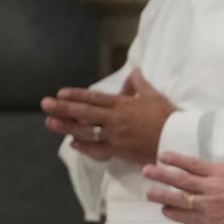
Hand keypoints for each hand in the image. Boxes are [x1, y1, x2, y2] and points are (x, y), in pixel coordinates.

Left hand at [42, 68, 177, 163]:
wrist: (178, 140)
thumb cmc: (168, 117)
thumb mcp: (155, 96)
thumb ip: (141, 84)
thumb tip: (135, 71)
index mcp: (122, 104)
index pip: (94, 98)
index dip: (76, 95)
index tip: (60, 93)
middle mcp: (115, 119)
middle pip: (85, 112)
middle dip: (63, 108)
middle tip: (45, 104)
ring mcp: (116, 136)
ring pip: (87, 130)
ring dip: (67, 127)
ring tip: (50, 123)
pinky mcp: (121, 151)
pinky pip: (99, 149)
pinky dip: (85, 147)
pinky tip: (73, 144)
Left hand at [143, 152, 223, 223]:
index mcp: (221, 174)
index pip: (193, 164)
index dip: (176, 160)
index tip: (164, 157)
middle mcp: (211, 188)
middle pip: (180, 179)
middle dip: (161, 174)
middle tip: (147, 171)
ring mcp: (207, 205)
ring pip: (178, 198)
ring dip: (162, 195)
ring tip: (149, 192)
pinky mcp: (207, 221)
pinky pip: (185, 216)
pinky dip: (174, 213)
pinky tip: (165, 210)